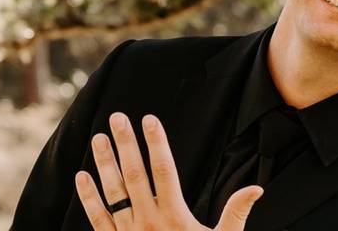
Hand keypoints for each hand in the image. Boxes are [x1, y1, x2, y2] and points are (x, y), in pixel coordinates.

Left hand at [75, 112, 262, 230]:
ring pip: (114, 193)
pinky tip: (82, 176)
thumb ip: (236, 214)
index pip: (164, 170)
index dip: (157, 143)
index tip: (150, 119)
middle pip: (134, 175)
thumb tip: (256, 188)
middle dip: (126, 145)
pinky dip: (89, 198)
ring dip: (105, 164)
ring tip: (98, 138)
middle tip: (117, 118)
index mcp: (174, 217)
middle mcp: (148, 222)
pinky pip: (98, 219)